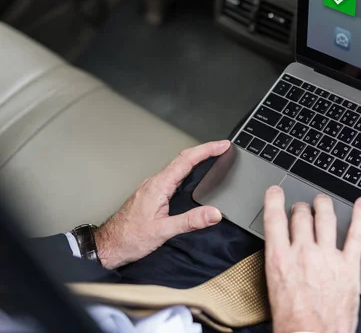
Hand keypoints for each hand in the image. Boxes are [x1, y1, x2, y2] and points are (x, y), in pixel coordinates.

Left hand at [94, 140, 229, 268]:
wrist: (108, 246)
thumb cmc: (129, 238)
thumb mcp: (163, 231)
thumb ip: (191, 221)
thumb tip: (214, 213)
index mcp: (159, 186)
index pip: (186, 160)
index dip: (207, 150)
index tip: (222, 145)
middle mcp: (155, 183)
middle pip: (183, 159)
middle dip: (204, 150)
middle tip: (222, 148)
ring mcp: (152, 187)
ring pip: (177, 166)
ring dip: (196, 159)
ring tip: (212, 156)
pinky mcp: (152, 194)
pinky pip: (172, 176)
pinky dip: (187, 170)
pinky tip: (192, 175)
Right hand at [263, 186, 360, 332]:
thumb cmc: (292, 321)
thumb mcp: (274, 287)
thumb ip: (280, 262)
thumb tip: (284, 248)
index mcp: (280, 258)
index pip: (274, 218)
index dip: (274, 200)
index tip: (276, 192)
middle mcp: (303, 252)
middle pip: (301, 216)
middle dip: (301, 208)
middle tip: (302, 208)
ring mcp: (327, 257)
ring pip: (325, 218)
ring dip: (323, 205)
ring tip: (322, 201)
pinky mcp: (349, 266)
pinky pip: (357, 234)